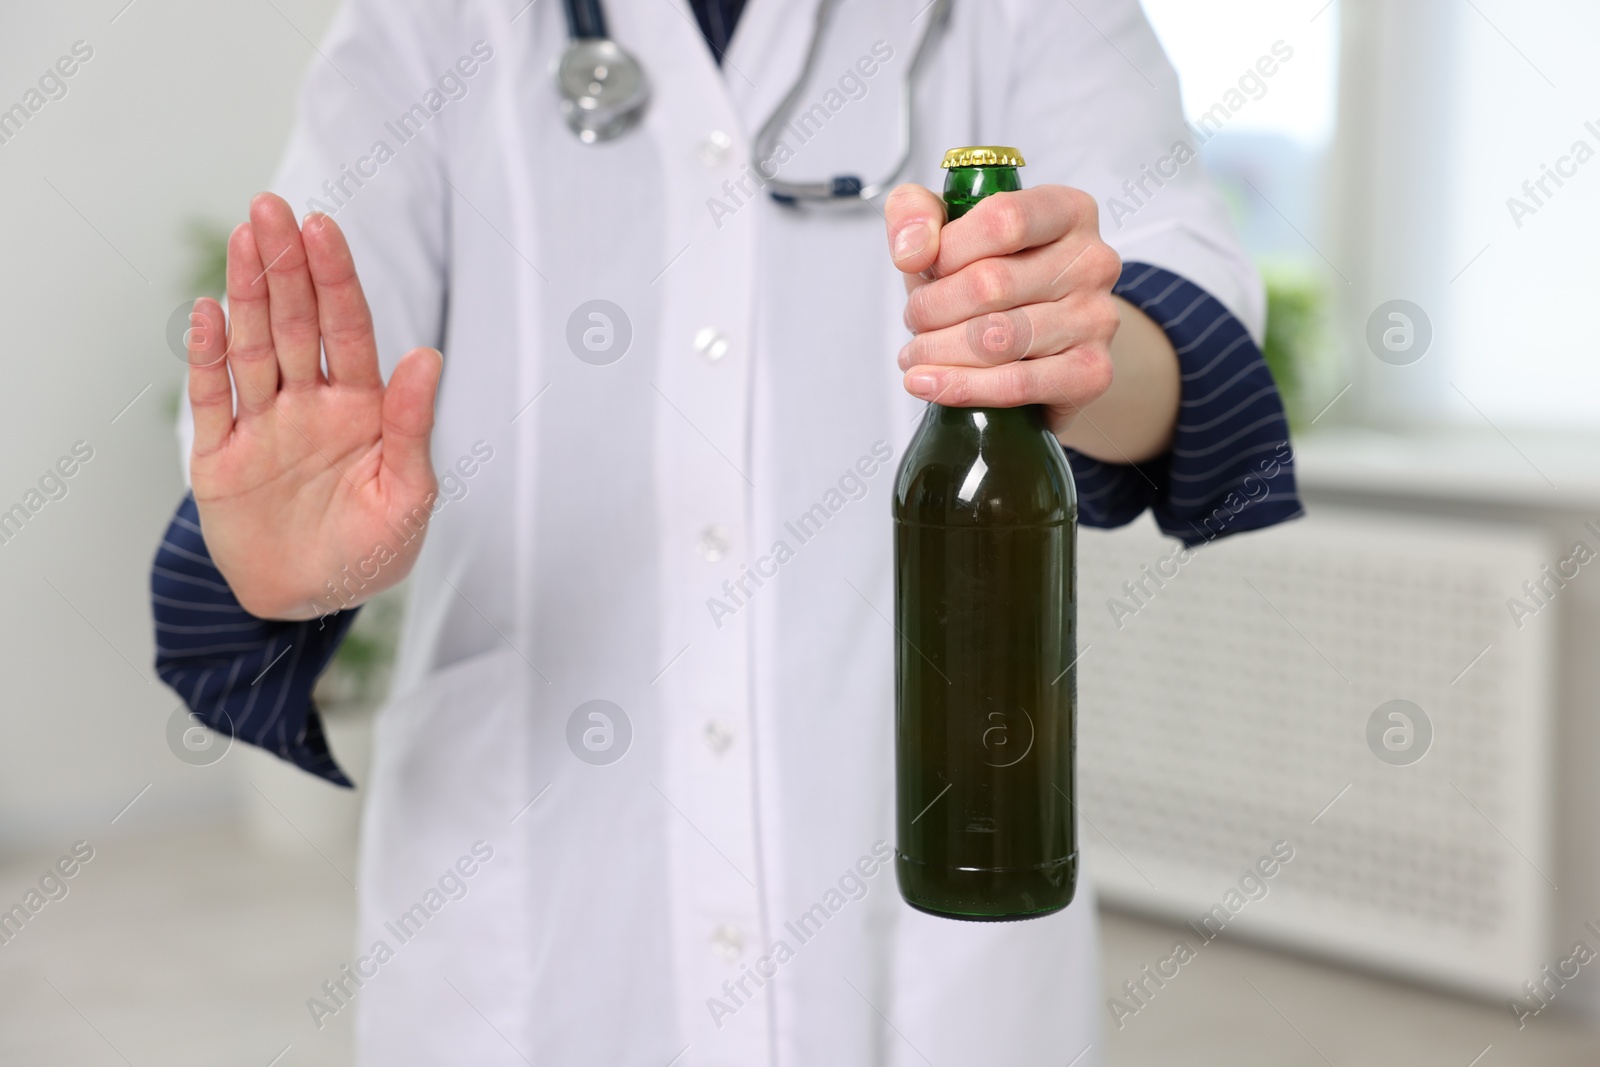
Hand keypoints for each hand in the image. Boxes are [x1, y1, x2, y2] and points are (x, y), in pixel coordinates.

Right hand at [186, 193, 441, 619]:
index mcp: (363, 408)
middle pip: (297, 323)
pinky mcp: (219, 454)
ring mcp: (263, 424)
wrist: (308, 603)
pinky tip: (207, 313)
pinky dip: (207, 356)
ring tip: (244, 237)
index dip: (335, 279)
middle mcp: (310, 403)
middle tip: (270, 207)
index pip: (348, 330)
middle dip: (286, 266)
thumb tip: (428, 355)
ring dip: (248, 293)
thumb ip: (414, 427)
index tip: (322, 228)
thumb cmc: (370, 551)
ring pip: (254, 346)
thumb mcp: (407, 497)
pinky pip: (212, 396)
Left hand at [885, 183, 1123, 439]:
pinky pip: (1017, 384)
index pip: (1003, 220)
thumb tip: (911, 252)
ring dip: (939, 350)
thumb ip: (914, 212)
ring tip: (917, 354)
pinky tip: (929, 384)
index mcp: (1066, 210)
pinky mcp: (1092, 373)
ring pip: (998, 339)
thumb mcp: (945, 229)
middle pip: (992, 284)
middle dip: (932, 308)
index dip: (947, 250)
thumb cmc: (989, 277)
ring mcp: (1097, 319)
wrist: (1038, 344)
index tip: (920, 269)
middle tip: (915, 320)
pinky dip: (963, 387)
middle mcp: (1093, 261)